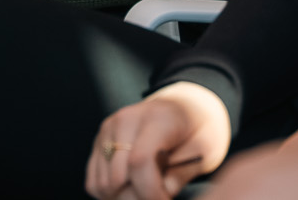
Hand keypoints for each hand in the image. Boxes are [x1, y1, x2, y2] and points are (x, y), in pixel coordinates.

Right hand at [87, 83, 231, 199]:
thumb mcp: (203, 149)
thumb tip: (155, 198)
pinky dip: (110, 194)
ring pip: (103, 185)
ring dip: (124, 196)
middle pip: (117, 178)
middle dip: (139, 197)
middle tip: (160, 194)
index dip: (150, 192)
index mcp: (156, 118)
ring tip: (148, 187)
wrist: (184, 107)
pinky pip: (94, 183)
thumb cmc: (197, 129)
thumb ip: (178, 175)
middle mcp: (125, 120)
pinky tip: (132, 185)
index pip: (140, 161)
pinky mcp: (98, 141)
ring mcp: (108, 130)